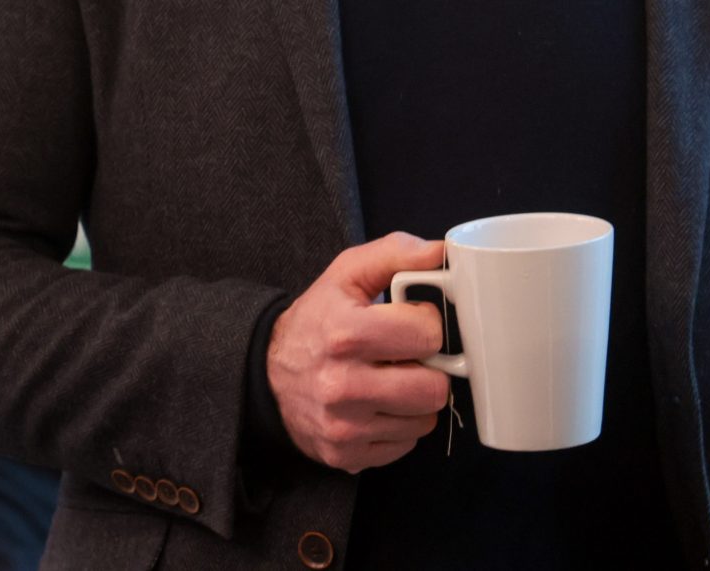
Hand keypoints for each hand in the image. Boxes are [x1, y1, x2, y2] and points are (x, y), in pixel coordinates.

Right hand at [265, 232, 452, 471]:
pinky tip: (379, 405)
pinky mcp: (345, 456)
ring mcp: (343, 428)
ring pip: (425, 420)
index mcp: (346, 333)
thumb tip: (442, 252)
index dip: (426, 324)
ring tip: (392, 379)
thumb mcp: (347, 273)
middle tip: (408, 357)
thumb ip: (396, 253)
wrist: (267, 373)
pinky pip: (405, 445)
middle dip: (430, 369)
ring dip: (417, 400)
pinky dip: (400, 425)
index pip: (428, 335)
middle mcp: (343, 386)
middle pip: (433, 389)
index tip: (410, 322)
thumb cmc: (318, 319)